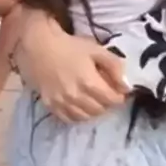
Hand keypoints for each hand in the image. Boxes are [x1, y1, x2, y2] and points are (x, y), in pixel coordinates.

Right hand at [13, 11, 129, 122]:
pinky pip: (69, 119)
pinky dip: (78, 115)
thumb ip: (115, 67)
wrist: (39, 47)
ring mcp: (62, 103)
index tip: (118, 91)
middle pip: (100, 110)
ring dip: (94, 110)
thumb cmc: (69, 46)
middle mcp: (76, 97)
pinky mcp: (51, 105)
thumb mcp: (96, 50)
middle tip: (105, 93)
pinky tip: (79, 106)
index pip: (112, 100)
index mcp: (89, 82)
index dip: (119, 96)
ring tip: (93, 99)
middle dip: (107, 103)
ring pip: (86, 117)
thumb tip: (126, 86)